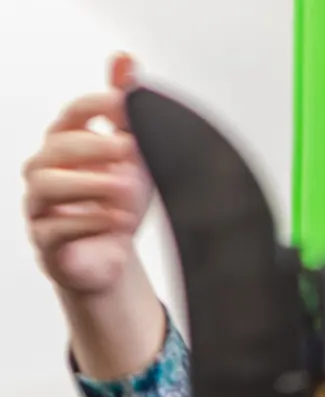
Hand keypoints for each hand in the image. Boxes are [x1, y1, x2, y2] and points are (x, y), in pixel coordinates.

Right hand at [23, 53, 152, 300]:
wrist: (110, 258)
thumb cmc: (116, 204)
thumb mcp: (133, 158)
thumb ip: (128, 114)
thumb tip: (124, 59)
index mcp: (68, 146)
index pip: (74, 114)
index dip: (98, 105)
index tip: (127, 105)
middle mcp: (47, 170)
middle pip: (57, 146)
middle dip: (94, 145)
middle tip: (129, 149)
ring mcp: (41, 206)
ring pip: (46, 184)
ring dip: (88, 184)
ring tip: (124, 189)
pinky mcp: (47, 242)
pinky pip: (54, 229)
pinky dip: (88, 222)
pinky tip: (115, 220)